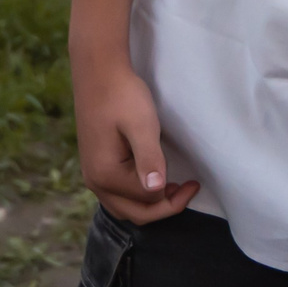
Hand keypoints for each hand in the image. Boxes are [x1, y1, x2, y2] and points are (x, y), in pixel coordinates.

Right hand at [73, 53, 199, 223]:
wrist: (99, 74)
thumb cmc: (123, 96)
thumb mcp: (142, 125)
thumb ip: (149, 158)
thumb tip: (156, 190)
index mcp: (106, 175)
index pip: (147, 201)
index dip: (174, 197)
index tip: (195, 182)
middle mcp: (94, 182)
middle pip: (134, 212)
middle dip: (164, 207)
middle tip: (189, 189)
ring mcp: (92, 175)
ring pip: (124, 207)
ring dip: (150, 204)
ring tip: (175, 188)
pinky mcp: (95, 166)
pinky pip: (117, 195)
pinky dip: (137, 195)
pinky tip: (153, 181)